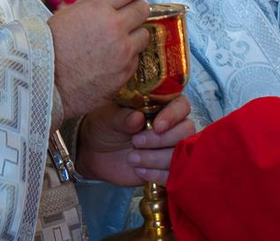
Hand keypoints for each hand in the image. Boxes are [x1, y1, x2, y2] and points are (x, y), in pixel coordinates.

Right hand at [49, 0, 149, 118]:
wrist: (42, 85)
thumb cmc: (49, 48)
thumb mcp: (66, 14)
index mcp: (98, 8)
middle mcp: (115, 27)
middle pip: (143, 8)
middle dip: (133, 11)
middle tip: (121, 19)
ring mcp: (123, 51)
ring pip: (144, 33)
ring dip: (133, 36)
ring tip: (114, 43)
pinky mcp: (126, 71)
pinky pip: (137, 57)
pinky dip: (127, 58)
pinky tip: (109, 61)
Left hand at [76, 95, 195, 185]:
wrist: (93, 153)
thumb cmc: (104, 127)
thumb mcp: (108, 118)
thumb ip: (123, 117)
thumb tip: (137, 118)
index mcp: (161, 106)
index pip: (181, 106)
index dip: (173, 116)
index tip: (157, 126)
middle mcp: (171, 126)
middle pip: (186, 131)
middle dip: (162, 140)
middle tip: (136, 142)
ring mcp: (169, 148)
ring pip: (181, 154)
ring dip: (157, 158)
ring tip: (131, 158)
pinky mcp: (165, 168)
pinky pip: (173, 174)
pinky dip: (158, 175)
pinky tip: (139, 171)